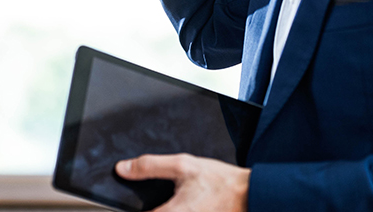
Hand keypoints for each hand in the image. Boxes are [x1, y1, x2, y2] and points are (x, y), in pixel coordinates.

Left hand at [116, 153, 248, 211]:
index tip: (127, 204)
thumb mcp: (183, 165)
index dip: (128, 210)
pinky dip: (174, 210)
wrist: (250, 195)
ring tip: (172, 200)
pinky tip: (179, 204)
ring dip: (163, 209)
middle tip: (155, 200)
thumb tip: (123, 169)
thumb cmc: (220, 182)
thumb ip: (150, 166)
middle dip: (150, 207)